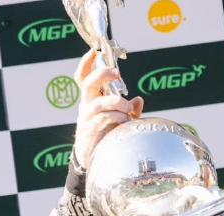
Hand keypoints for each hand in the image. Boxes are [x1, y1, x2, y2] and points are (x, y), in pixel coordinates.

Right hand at [72, 49, 143, 169]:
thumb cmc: (106, 134)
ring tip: (129, 109)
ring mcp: (86, 118)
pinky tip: (127, 122)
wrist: (92, 157)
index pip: (83, 77)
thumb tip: (139, 99)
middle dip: (102, 75)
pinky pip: (103, 119)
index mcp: (91, 99)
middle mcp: (86, 106)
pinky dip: (117, 117)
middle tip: (116, 73)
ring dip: (117, 102)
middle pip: (88, 84)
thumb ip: (129, 109)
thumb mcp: (119, 119)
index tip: (94, 51)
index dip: (86, 63)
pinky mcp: (89, 130)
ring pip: (99, 102)